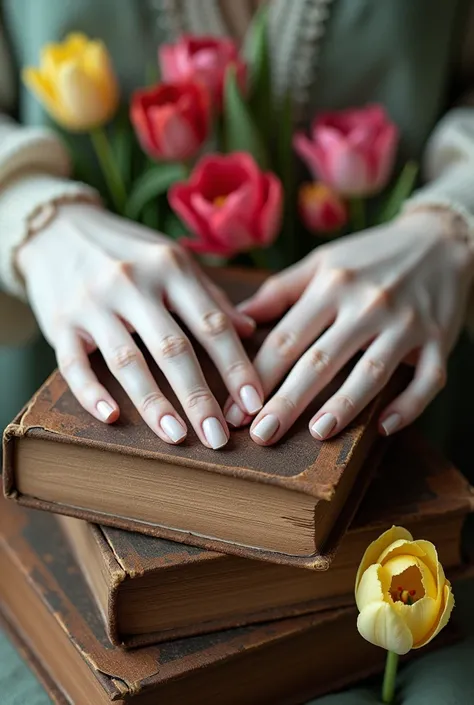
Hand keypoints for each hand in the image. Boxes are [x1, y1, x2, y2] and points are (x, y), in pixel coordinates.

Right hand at [18, 204, 263, 448]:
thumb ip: (209, 295)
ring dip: (153, 404)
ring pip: (126, 360)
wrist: (57, 227)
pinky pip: (73, 364)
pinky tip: (111, 418)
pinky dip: (91, 393)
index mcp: (170, 266)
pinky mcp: (59, 321)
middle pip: (172, 348)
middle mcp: (132, 283)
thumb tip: (250, 330)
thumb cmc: (127, 249)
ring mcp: (92, 303)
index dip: (236, 366)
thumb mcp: (173, 259)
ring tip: (176, 436)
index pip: (211, 323)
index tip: (254, 403)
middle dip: (199, 397)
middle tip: (218, 438)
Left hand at [235, 209, 473, 444]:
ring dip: (344, 406)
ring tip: (316, 434)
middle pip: (321, 359)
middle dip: (288, 400)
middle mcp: (367, 305)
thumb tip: (238, 318)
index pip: (287, 338)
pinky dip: (408, 406)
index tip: (236, 410)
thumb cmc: (370, 256)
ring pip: (371, 372)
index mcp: (331, 285)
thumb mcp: (323, 261)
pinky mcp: (439, 340)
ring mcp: (406, 324)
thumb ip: (280, 290)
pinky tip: (384, 428)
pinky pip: (427, 380)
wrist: (440, 240)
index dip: (257, 375)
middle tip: (261, 434)